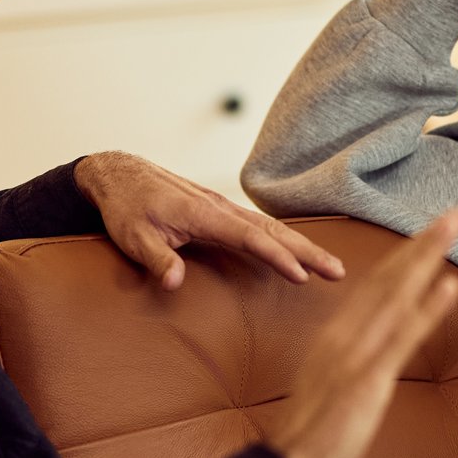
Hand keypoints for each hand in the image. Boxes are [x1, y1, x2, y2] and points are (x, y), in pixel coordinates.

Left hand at [75, 151, 346, 290]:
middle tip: (338, 272)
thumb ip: (156, 259)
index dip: (277, 257)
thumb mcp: (132, 237)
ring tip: (330, 267)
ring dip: (302, 246)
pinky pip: (259, 225)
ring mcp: (222, 208)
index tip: (301, 275)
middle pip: (272, 230)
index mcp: (203, 214)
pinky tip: (298, 251)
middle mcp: (220, 208)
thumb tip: (174, 283)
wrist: (119, 174)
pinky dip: (284, 238)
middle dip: (307, 251)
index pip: (250, 237)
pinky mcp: (220, 211)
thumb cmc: (125, 207)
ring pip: (271, 227)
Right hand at [262, 209, 457, 457]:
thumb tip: (367, 352)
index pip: (376, 286)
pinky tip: (449, 285)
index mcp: (336, 337)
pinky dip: (426, 310)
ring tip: (457, 226)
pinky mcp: (366, 380)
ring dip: (429, 256)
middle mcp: (344, 336)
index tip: (431, 231)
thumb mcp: (329, 388)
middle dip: (424, 242)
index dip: (406, 256)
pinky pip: (401, 339)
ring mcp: (355, 355)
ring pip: (396, 295)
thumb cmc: (309, 436)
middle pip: (389, 278)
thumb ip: (348, 362)